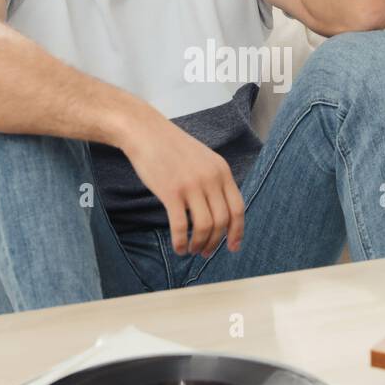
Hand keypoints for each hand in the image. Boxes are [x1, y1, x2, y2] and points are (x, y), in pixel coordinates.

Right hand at [119, 113, 245, 256]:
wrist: (146, 132)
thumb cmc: (172, 148)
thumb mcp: (203, 160)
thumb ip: (214, 181)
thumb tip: (221, 213)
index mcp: (222, 171)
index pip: (238, 208)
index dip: (237, 232)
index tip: (232, 247)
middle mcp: (211, 178)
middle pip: (222, 221)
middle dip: (215, 242)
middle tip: (205, 252)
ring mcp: (191, 185)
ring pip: (204, 226)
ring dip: (199, 244)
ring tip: (192, 250)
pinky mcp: (171, 192)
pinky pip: (180, 226)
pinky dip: (181, 242)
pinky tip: (179, 248)